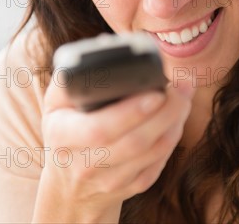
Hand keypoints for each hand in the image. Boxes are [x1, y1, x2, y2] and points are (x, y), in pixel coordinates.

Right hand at [32, 81, 193, 222]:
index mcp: (63, 136)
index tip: (157, 92)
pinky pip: (158, 164)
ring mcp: (109, 180)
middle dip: (165, 113)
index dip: (132, 113)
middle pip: (135, 142)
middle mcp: (84, 164)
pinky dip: (172, 138)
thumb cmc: (64, 129)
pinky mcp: (130, 188)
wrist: (67, 186)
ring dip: (174, 123)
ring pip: (152, 153)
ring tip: (184, 96)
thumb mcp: (55, 103)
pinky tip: (177, 118)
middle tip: (181, 88)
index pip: (100, 128)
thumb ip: (70, 78)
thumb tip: (107, 50)